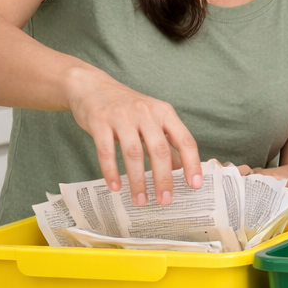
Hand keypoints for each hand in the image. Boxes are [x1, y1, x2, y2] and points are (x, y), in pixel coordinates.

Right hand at [65, 69, 200, 205]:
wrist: (92, 86)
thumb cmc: (126, 106)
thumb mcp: (152, 118)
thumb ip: (165, 141)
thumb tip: (181, 169)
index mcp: (164, 112)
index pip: (184, 140)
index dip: (192, 164)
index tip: (195, 185)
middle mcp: (146, 112)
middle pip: (159, 150)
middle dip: (164, 179)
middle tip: (165, 201)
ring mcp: (122, 116)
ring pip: (134, 153)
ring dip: (138, 180)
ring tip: (140, 200)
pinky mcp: (100, 121)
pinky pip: (106, 151)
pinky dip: (111, 171)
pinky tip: (115, 187)